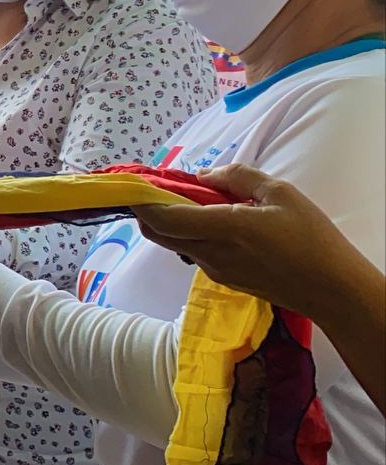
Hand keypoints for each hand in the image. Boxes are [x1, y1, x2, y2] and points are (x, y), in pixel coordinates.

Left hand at [132, 164, 348, 317]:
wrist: (332, 290)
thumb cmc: (311, 237)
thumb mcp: (280, 193)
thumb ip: (237, 177)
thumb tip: (203, 175)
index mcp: (223, 229)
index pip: (164, 218)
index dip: (141, 202)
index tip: (132, 185)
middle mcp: (211, 253)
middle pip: (160, 234)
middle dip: (147, 212)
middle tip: (153, 189)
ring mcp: (216, 270)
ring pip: (176, 244)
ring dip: (171, 223)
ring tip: (186, 200)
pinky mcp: (225, 280)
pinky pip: (196, 253)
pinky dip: (191, 234)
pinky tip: (211, 221)